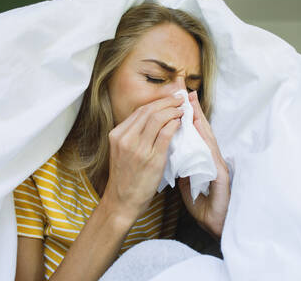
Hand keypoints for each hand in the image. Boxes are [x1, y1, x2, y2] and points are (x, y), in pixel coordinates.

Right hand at [102, 95, 184, 221]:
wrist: (121, 202)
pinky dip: (175, 124)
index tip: (169, 98)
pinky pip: (166, 134)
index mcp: (117, 134)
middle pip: (149, 110)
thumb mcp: (121, 151)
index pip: (140, 110)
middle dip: (167, 101)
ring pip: (158, 118)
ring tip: (183, 109)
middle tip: (180, 98)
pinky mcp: (152, 159)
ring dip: (174, 110)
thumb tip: (152, 118)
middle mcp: (126, 138)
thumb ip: (133, 135)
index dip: (157, 102)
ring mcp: (138, 148)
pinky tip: (181, 122)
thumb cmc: (124, 178)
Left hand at [177, 91, 230, 239]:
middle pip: (202, 130)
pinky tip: (199, 129)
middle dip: (195, 110)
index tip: (178, 99)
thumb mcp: (186, 181)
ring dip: (201, 120)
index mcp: (202, 159)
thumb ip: (181, 165)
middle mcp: (211, 159)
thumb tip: (169, 151)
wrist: (214, 223)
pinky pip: (212, 155)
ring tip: (192, 104)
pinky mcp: (221, 176)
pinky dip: (206, 140)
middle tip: (187, 91)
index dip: (187, 116)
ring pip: (208, 138)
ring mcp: (218, 165)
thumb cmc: (202, 204)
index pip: (194, 134)